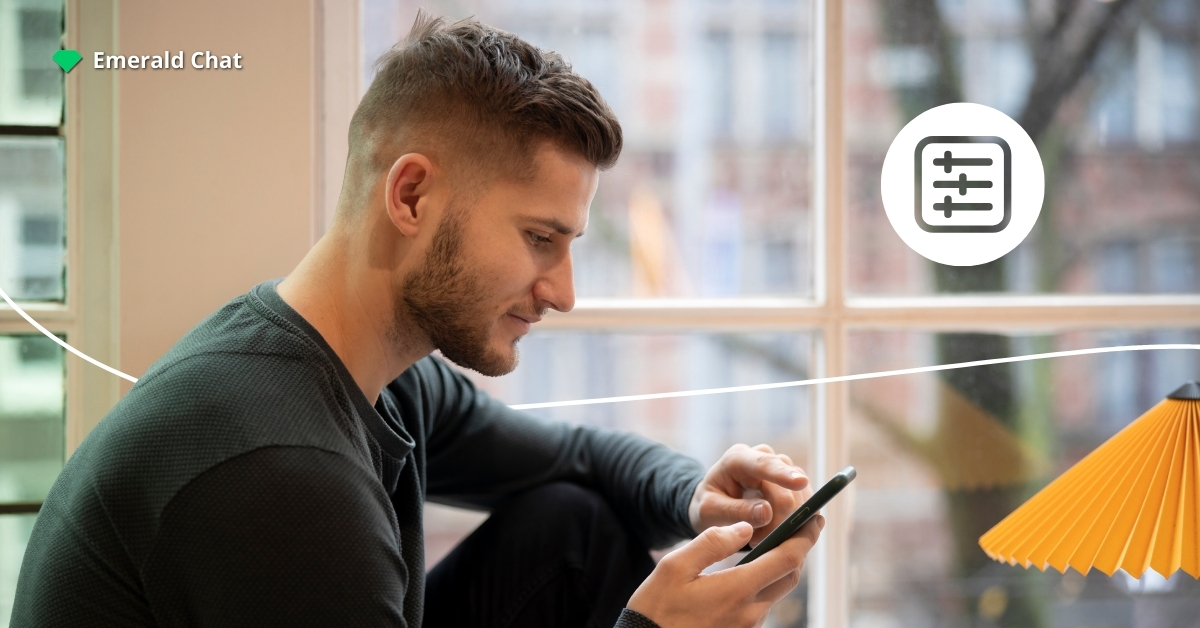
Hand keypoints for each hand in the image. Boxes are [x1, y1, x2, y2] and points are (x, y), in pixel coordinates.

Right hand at [626, 516, 823, 627]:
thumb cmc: (656, 607)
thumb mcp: (674, 566)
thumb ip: (712, 543)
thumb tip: (744, 528)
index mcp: (737, 589)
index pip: (787, 558)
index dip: (805, 536)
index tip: (814, 517)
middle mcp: (750, 611)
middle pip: (790, 575)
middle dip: (799, 548)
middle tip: (801, 525)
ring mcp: (748, 626)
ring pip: (777, 590)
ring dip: (781, 566)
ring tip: (775, 543)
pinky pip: (762, 604)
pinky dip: (765, 583)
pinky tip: (752, 571)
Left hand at [689, 444, 810, 546]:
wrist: (715, 503)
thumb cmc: (710, 505)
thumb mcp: (711, 510)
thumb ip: (736, 511)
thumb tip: (767, 512)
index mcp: (738, 458)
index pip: (763, 464)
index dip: (783, 475)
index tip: (800, 483)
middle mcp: (764, 457)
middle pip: (786, 490)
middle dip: (777, 521)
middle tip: (756, 540)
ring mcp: (781, 467)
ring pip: (799, 499)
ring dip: (784, 524)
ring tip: (758, 536)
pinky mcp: (792, 482)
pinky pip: (804, 505)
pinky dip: (791, 523)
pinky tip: (772, 532)